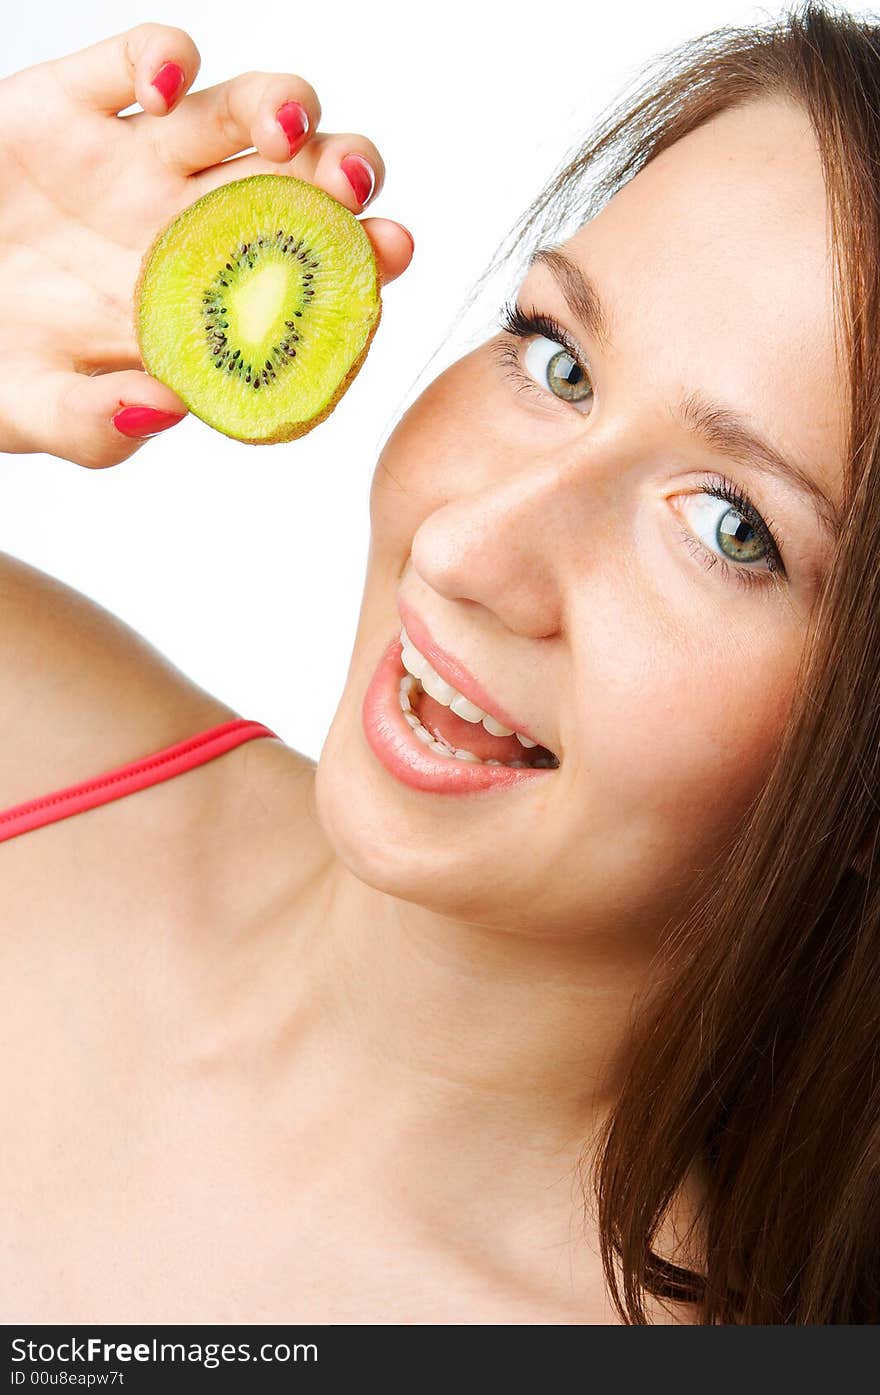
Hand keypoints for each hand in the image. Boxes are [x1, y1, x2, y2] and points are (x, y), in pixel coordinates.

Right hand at [0, 23, 412, 467]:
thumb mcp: (34, 412)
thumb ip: (98, 426)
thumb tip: (166, 408)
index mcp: (200, 305)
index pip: (304, 280)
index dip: (357, 266)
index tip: (389, 262)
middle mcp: (185, 227)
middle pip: (298, 184)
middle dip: (344, 179)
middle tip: (356, 198)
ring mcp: (136, 163)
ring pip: (240, 113)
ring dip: (282, 110)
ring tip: (286, 134)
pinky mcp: (73, 103)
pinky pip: (140, 60)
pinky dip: (164, 61)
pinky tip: (163, 95)